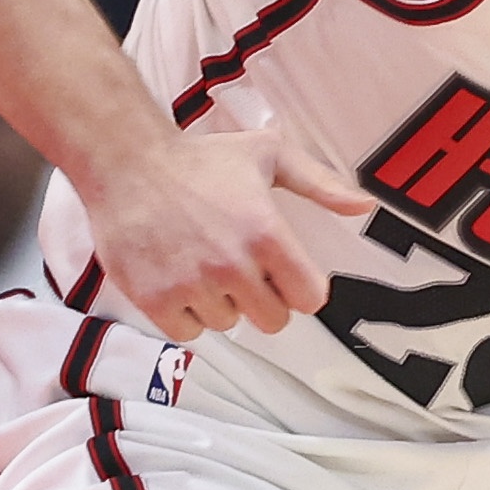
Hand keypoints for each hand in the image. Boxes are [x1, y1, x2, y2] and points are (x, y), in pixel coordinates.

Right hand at [83, 91, 372, 335]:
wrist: (126, 163)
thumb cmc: (199, 159)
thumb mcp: (268, 156)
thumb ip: (320, 184)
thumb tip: (363, 207)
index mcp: (266, 232)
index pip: (309, 299)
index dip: (298, 287)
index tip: (282, 273)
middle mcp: (231, 264)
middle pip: (272, 320)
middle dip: (262, 297)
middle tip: (238, 265)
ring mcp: (191, 285)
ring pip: (228, 324)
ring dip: (220, 302)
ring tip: (200, 262)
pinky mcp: (155, 300)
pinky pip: (189, 333)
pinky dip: (185, 314)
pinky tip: (177, 278)